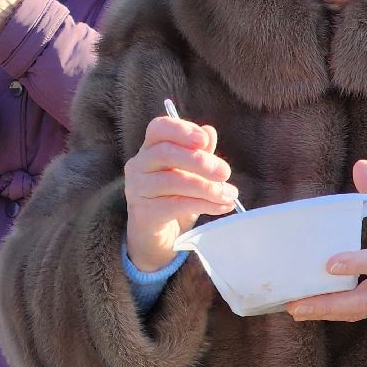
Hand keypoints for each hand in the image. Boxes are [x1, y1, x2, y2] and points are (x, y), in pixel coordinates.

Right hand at [124, 113, 237, 271]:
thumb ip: (198, 153)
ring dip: (206, 187)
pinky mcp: (144, 213)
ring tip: (228, 195)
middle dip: (199, 161)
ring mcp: (137, 189)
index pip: (159, 128)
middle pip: (165, 152)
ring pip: (173, 180)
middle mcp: (138, 165)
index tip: (205, 141)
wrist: (158, 237)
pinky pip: (176, 205)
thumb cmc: (174, 198)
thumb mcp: (190, 174)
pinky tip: (221, 207)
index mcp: (150, 148)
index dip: (181, 130)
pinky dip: (203, 205)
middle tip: (225, 172)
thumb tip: (209, 132)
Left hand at [287, 160, 366, 321]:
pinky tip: (312, 308)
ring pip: (362, 309)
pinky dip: (337, 312)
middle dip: (330, 304)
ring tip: (295, 309)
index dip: (358, 263)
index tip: (329, 264)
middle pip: (366, 299)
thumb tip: (359, 165)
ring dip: (328, 312)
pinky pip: (363, 310)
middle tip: (296, 304)